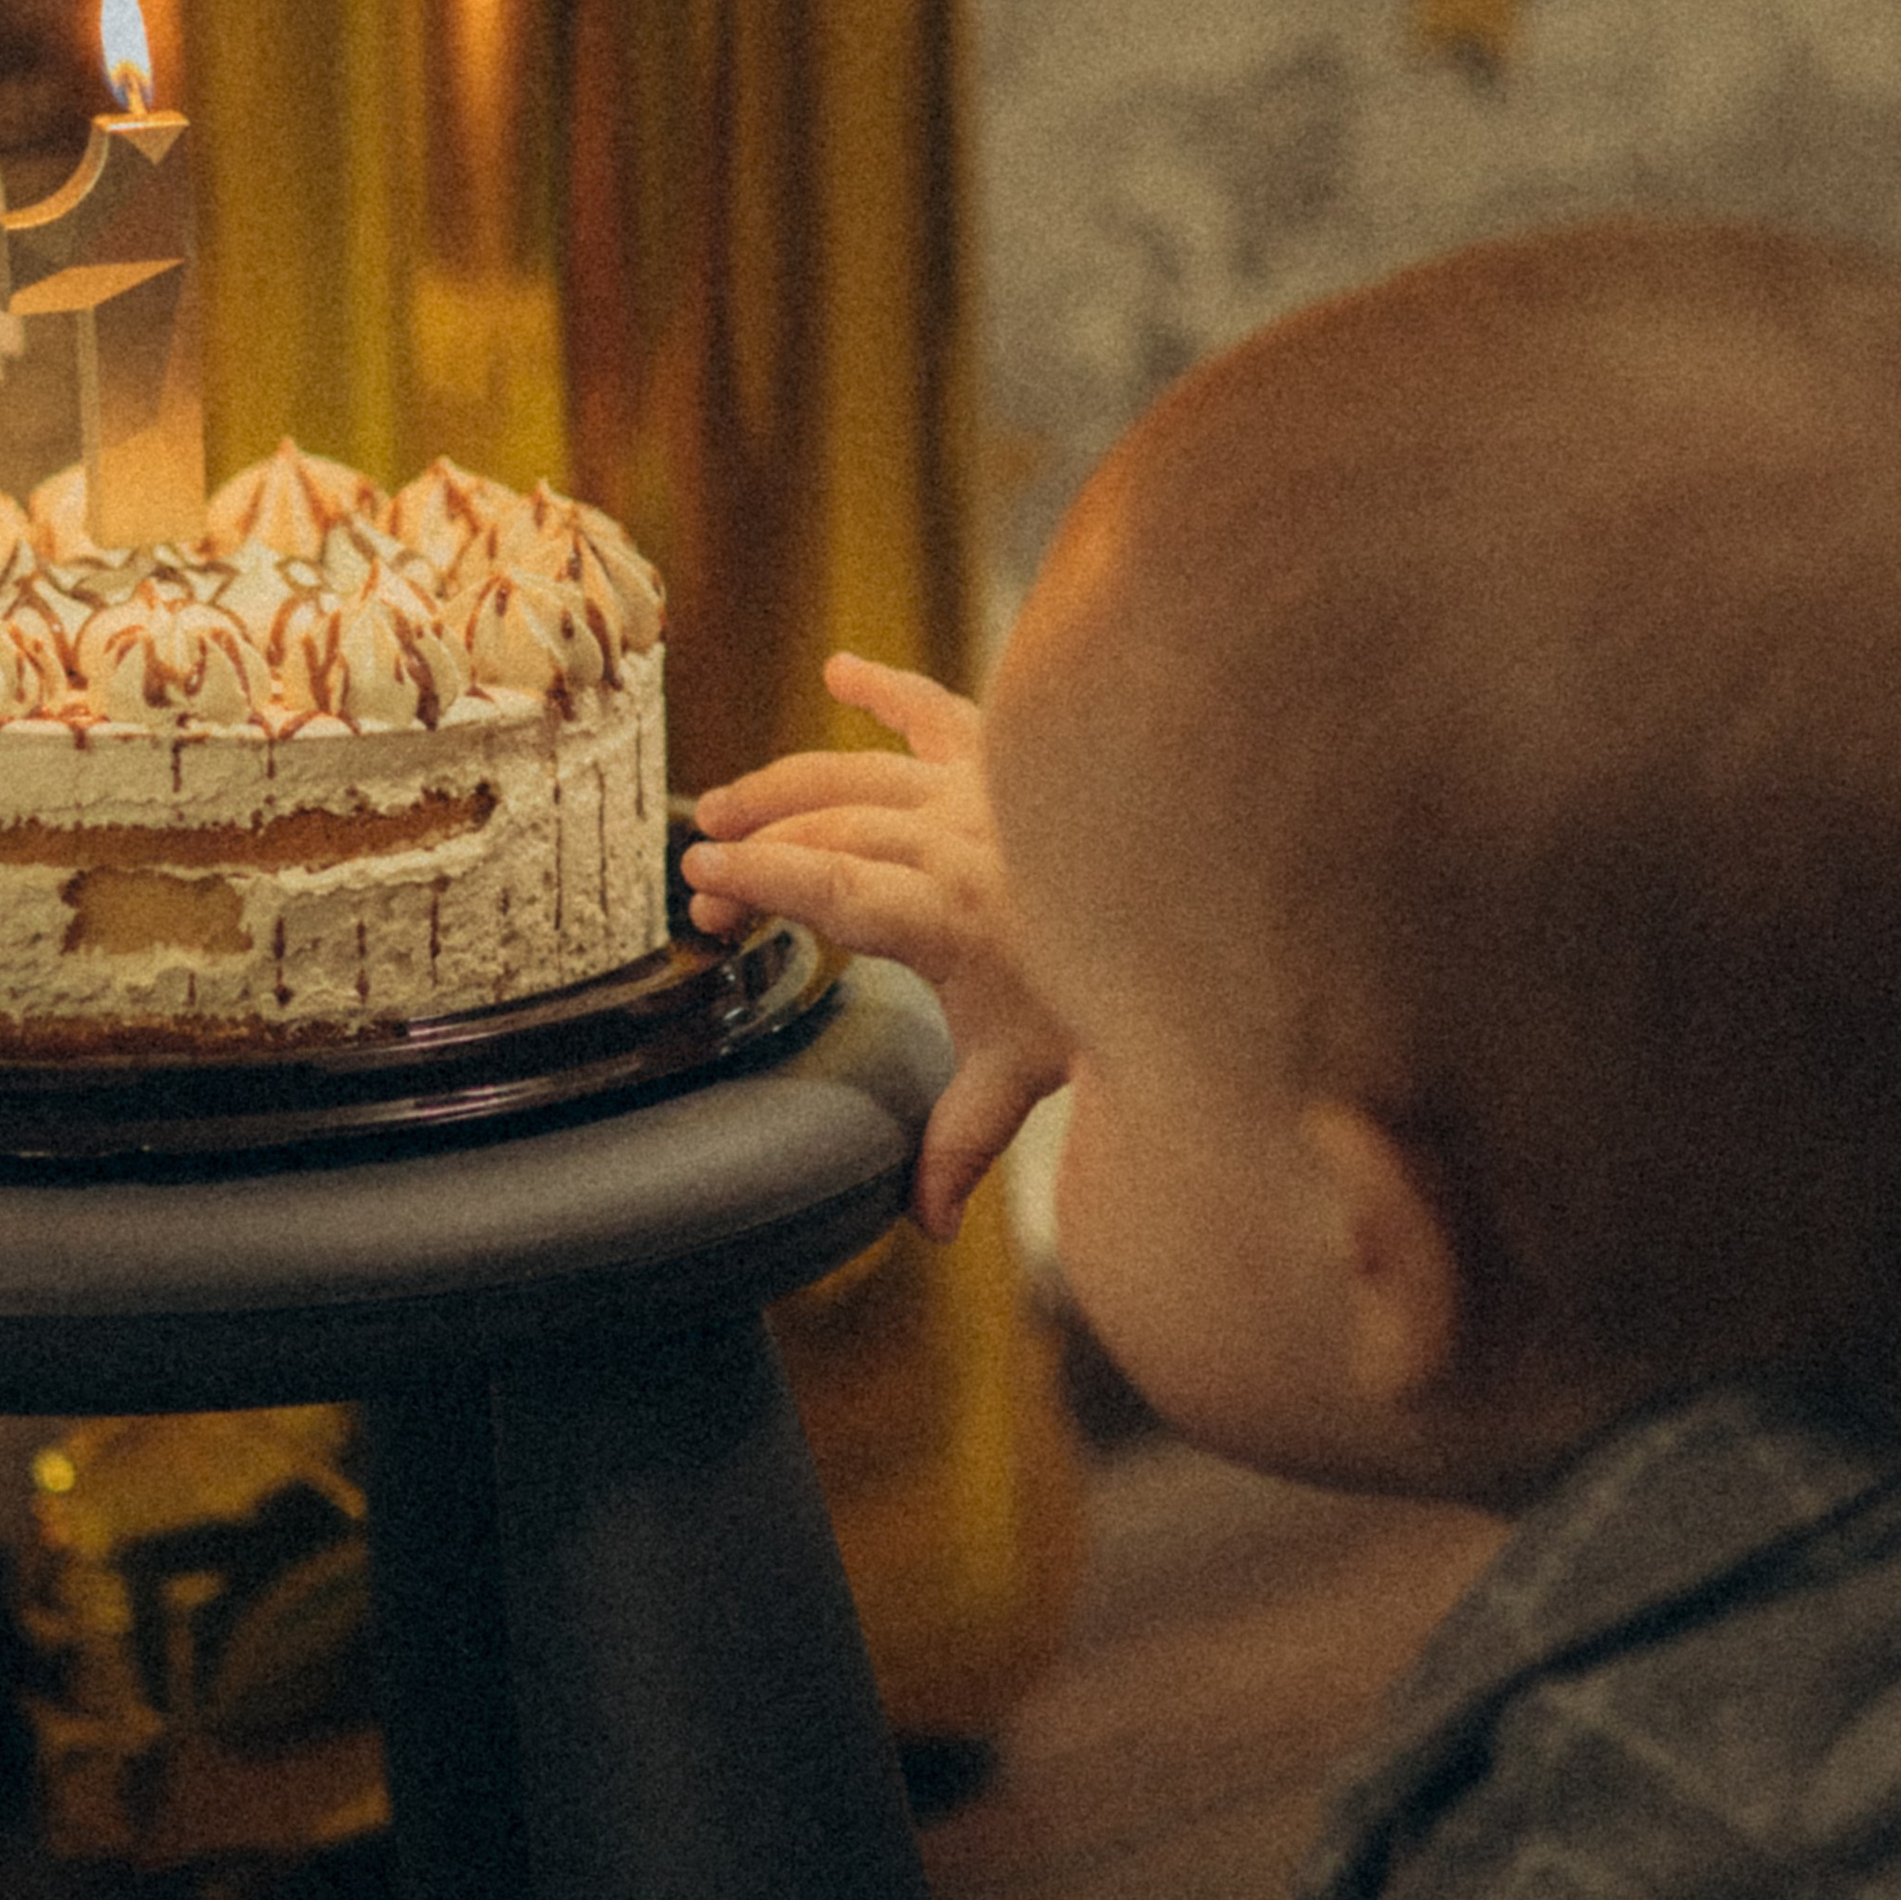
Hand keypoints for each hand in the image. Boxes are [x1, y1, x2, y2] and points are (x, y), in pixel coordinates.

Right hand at [681, 654, 1073, 1238]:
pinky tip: (840, 671)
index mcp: (946, 914)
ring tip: (725, 805)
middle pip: (827, 828)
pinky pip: (939, 710)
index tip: (702, 880)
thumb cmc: (1105, 996)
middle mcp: (956, 839)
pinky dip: (889, 689)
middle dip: (755, 850)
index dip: (760, 878)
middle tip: (706, 886)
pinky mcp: (1005, 760)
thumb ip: (961, 1147)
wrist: (1198, 913)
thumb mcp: (1023, 1077)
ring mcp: (980, 790)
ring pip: (860, 772)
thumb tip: (927, 1227)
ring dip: (785, 783)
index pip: (830, 885)